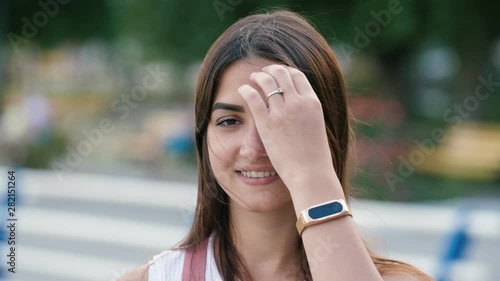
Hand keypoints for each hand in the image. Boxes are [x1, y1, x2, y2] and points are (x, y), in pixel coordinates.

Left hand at [238, 65, 335, 189]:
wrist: (311, 173)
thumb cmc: (315, 156)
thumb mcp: (317, 127)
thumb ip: (307, 114)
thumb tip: (300, 109)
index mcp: (312, 103)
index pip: (298, 76)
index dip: (286, 71)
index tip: (279, 72)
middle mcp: (298, 103)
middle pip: (282, 74)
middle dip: (271, 70)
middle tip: (263, 72)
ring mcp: (282, 112)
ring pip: (267, 82)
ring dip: (258, 76)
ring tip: (253, 77)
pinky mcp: (267, 123)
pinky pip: (253, 98)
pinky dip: (246, 90)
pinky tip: (242, 90)